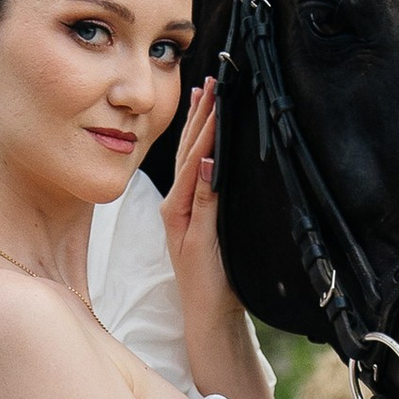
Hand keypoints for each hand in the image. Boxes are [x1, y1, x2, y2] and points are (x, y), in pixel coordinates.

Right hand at [162, 76, 250, 385]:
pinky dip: (200, 180)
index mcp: (183, 203)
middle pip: (187, 153)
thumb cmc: (218, 276)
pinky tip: (206, 160)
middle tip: (210, 82)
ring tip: (209, 105)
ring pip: (189, 170)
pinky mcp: (193, 239)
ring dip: (199, 137)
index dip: (199, 120)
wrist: (211, 316)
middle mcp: (176, 208)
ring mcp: (182, 222)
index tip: (209, 88)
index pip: (191, 152)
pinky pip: (197, 203)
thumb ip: (216, 198)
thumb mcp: (220, 229)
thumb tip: (222, 163)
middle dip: (199, 116)